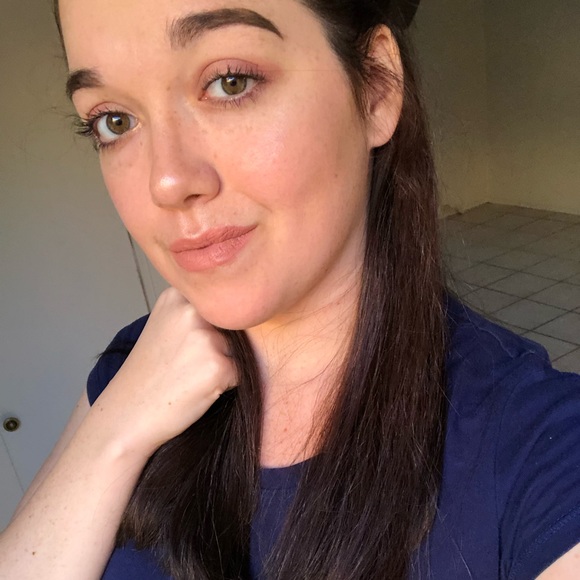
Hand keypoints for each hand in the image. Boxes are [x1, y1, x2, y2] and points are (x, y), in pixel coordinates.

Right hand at [92, 287, 237, 453]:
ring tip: (190, 376)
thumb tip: (244, 312)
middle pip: (232, 324)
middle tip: (186, 364)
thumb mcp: (165, 326)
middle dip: (220, 345)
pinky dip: (227, 383)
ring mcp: (205, 338)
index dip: (210, 327)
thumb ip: (197, 313)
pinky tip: (198, 389)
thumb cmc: (149, 374)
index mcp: (177, 296)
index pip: (218, 303)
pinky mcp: (218, 367)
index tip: (187, 344)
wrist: (127, 415)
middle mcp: (191, 312)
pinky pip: (240, 372)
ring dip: (223, 364)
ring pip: (238, 349)